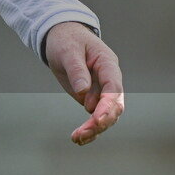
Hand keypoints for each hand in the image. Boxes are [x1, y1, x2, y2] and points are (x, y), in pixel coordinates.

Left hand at [44, 21, 124, 145]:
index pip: (113, 87)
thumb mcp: (69, 50)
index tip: (97, 119)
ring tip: (77, 138)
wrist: (61, 36)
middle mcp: (108, 80)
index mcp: (108, 64)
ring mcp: (100, 90)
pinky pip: (94, 117)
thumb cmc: (67, 39)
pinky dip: (89, 128)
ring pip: (105, 115)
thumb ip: (77, 69)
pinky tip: (79, 138)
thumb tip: (83, 92)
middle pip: (114, 106)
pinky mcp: (90, 98)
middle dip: (102, 121)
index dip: (107, 105)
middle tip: (85, 132)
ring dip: (94, 129)